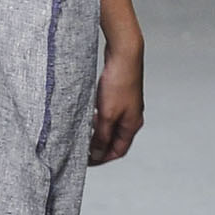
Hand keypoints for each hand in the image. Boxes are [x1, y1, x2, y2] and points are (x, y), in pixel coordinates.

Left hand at [89, 32, 143, 164]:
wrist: (124, 52)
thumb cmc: (118, 82)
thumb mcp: (106, 115)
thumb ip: (101, 136)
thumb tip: (97, 154)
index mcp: (132, 124)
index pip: (118, 150)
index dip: (102, 159)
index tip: (86, 161)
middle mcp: (132, 116)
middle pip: (115, 140)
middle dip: (99, 147)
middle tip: (82, 150)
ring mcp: (127, 105)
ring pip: (111, 126)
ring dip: (97, 132)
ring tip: (82, 134)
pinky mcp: (120, 94)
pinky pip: (109, 113)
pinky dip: (98, 119)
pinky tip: (87, 114)